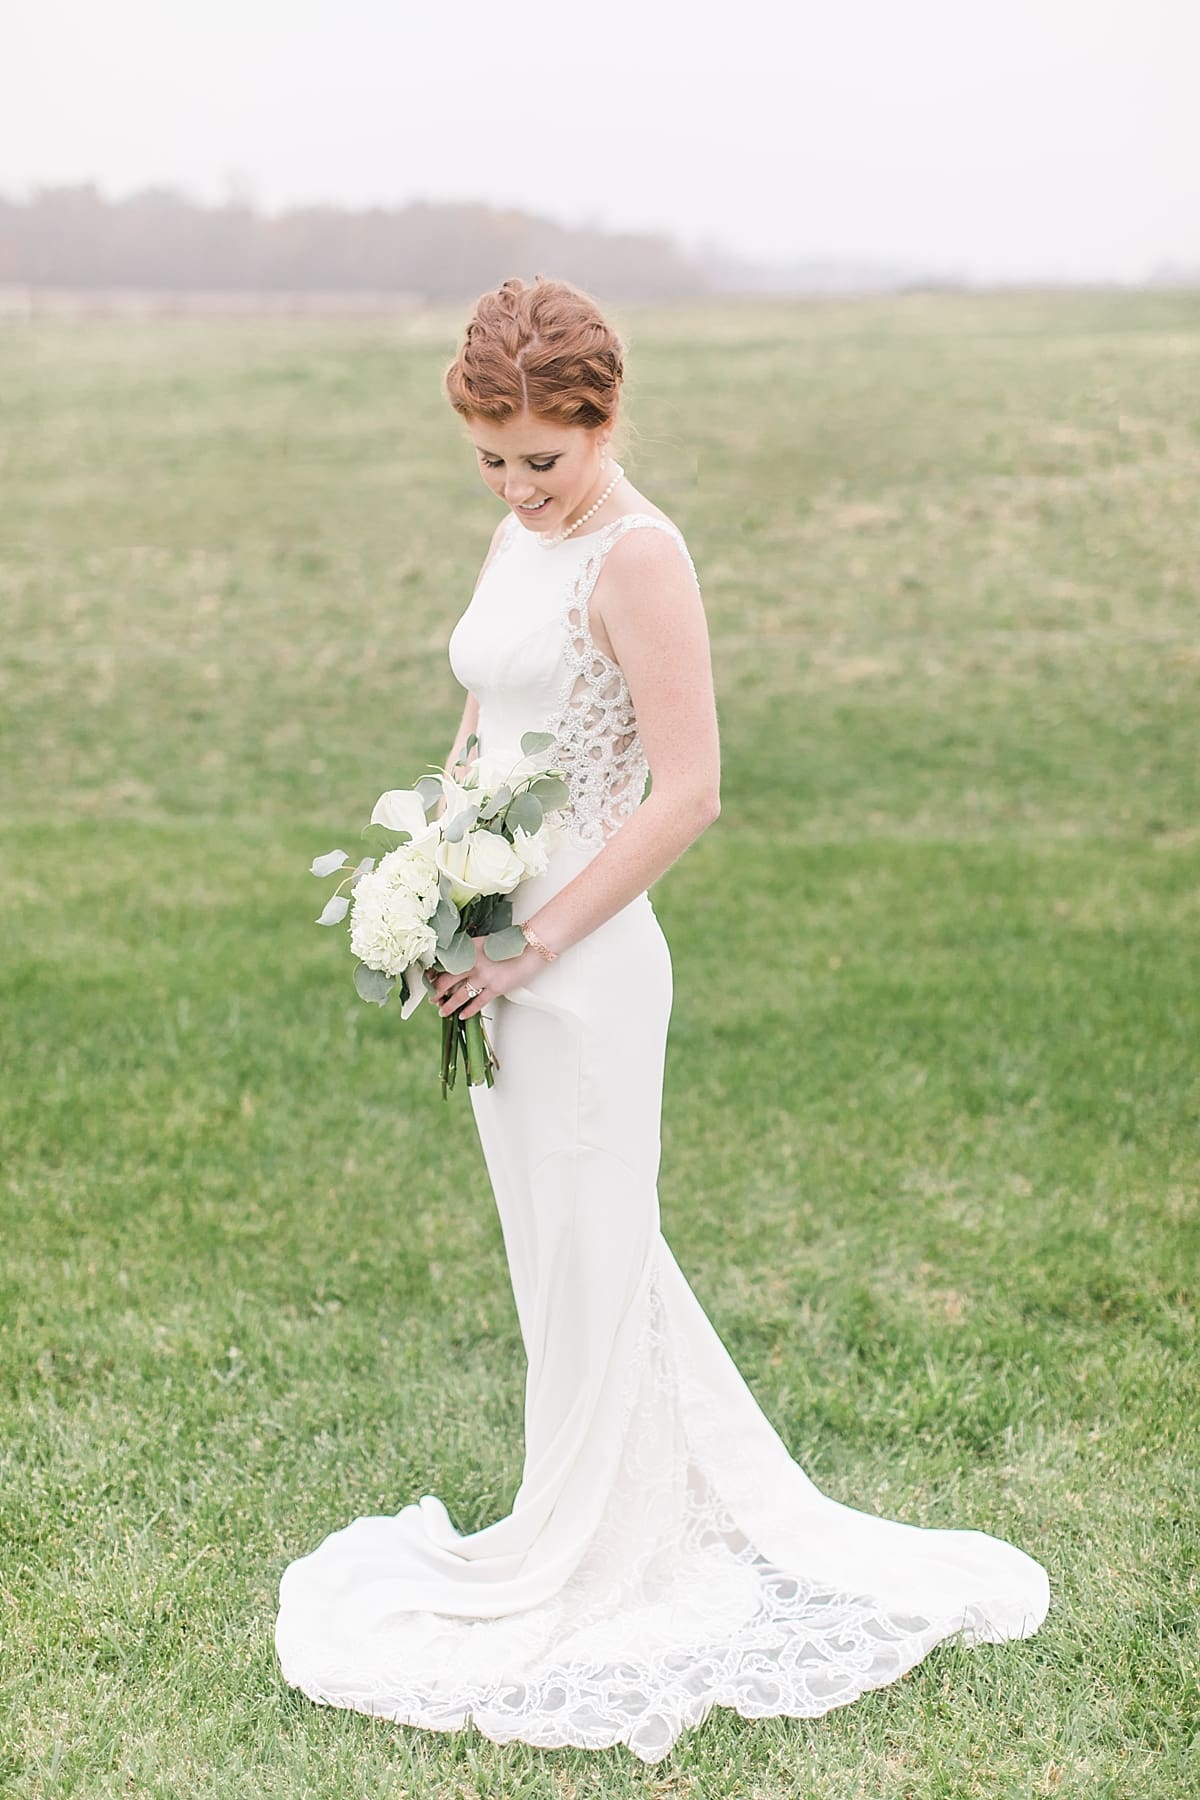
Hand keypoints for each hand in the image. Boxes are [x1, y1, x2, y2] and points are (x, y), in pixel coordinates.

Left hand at [426, 937, 545, 1020]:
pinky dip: (468, 1011)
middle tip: (431, 999)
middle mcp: (472, 963)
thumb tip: (459, 963)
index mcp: (468, 950)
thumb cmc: (511, 944)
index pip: (444, 964)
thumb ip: (470, 952)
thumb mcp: (485, 943)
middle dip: (436, 992)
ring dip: (448, 1005)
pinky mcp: (495, 988)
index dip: (434, 974)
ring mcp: (483, 977)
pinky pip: (477, 1003)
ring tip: (442, 1012)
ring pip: (459, 995)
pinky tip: (462, 1016)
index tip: (429, 980)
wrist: (531, 946)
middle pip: (447, 981)